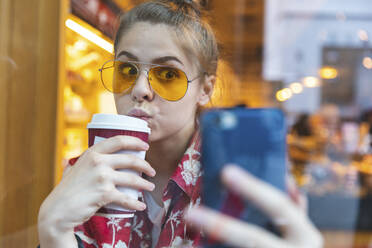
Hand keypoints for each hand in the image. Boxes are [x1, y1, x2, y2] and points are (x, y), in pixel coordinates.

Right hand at [38, 136, 155, 246]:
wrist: (58, 210)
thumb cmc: (66, 190)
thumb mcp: (73, 169)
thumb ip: (78, 163)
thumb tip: (71, 160)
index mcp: (93, 153)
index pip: (119, 140)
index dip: (135, 141)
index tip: (146, 145)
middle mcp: (99, 162)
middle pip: (130, 159)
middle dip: (145, 165)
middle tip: (152, 171)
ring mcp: (102, 178)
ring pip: (132, 179)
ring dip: (145, 184)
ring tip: (151, 186)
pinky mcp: (105, 194)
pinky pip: (126, 198)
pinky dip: (136, 203)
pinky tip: (141, 205)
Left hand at [185, 165, 322, 247]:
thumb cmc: (295, 245)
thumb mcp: (301, 228)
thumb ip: (292, 205)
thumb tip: (282, 176)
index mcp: (306, 234)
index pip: (280, 206)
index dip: (254, 189)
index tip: (226, 171)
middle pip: (253, 239)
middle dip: (221, 226)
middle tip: (189, 213)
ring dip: (211, 240)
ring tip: (186, 225)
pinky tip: (188, 246)